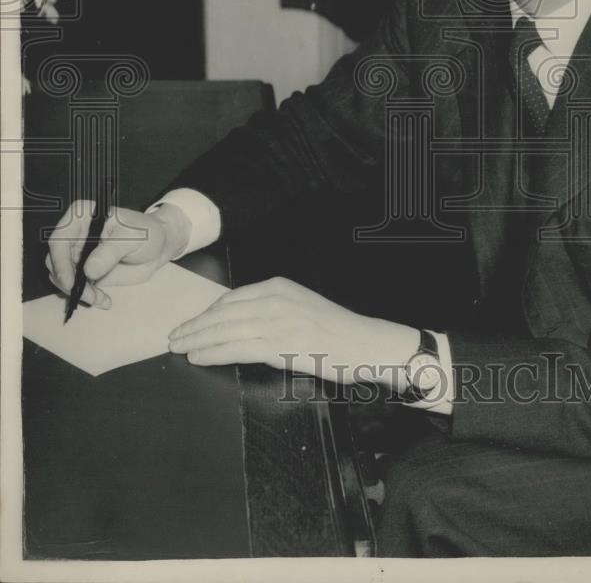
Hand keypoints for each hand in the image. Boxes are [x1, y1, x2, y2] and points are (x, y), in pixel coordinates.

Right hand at [46, 200, 189, 307]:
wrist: (158, 246)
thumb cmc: (147, 233)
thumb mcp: (133, 238)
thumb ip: (111, 251)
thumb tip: (89, 270)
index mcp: (82, 216)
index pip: (59, 239)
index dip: (60, 262)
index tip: (70, 282)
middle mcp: (75, 234)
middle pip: (56, 261)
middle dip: (69, 282)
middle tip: (89, 296)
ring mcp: (78, 253)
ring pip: (63, 277)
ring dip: (78, 292)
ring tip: (100, 299)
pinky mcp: (84, 270)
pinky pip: (76, 286)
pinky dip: (87, 296)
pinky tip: (103, 300)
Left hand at [168, 276, 417, 386]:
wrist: (363, 342)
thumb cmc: (334, 330)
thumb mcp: (300, 305)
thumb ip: (271, 308)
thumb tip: (238, 319)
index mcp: (279, 286)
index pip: (232, 298)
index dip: (207, 312)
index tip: (191, 322)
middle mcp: (275, 299)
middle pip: (224, 313)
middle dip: (195, 325)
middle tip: (173, 336)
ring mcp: (277, 321)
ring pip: (225, 330)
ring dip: (198, 339)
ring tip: (180, 347)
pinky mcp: (280, 344)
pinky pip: (237, 348)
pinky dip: (214, 352)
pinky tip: (199, 357)